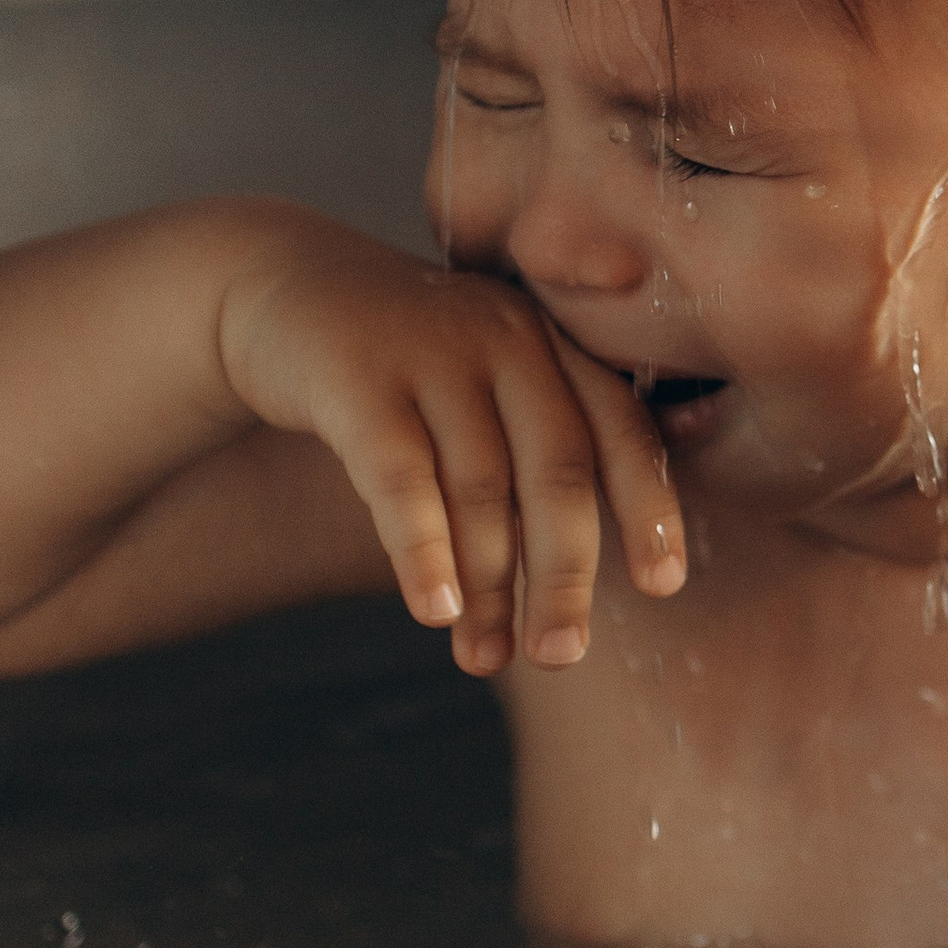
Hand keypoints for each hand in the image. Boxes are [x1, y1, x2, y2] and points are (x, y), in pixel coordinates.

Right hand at [215, 219, 680, 675]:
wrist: (283, 290)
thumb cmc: (404, 373)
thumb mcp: (481, 393)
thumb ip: (531, 462)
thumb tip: (565, 598)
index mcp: (552, 345)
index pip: (620, 429)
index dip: (647, 506)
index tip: (664, 584)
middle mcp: (507, 338)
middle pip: (557, 469)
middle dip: (565, 574)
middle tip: (561, 655)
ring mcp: (432, 350)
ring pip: (480, 484)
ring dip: (489, 584)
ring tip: (486, 657)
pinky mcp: (356, 376)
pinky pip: (400, 475)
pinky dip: (422, 550)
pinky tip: (434, 611)